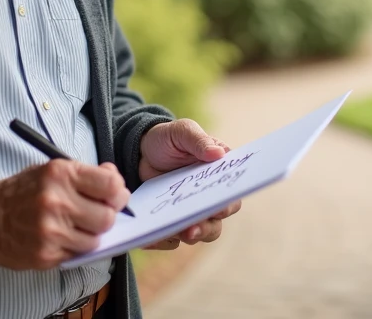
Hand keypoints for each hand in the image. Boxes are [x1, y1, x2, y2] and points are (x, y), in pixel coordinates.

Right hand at [0, 160, 129, 269]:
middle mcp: (55, 200)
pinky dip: (75, 248)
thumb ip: (86, 175)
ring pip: (95, 240)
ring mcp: (50, 230)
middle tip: (97, 214)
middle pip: (107, 217)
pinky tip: (61, 237)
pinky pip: (78, 254)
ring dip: (90, 235)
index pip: (110, 185)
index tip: (114, 196)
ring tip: (75, 226)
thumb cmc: (26, 192)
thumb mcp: (53, 171)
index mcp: (60, 173)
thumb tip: (115, 180)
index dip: (118, 192)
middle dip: (107, 217)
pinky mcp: (46, 253)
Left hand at [138, 120, 242, 247]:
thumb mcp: (182, 132)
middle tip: (194, 227)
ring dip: (195, 235)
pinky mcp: (173, 219)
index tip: (219, 206)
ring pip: (202, 231)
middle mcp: (209, 194)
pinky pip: (175, 236)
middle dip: (208, 225)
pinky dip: (168, 237)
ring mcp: (191, 209)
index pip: (232, 192)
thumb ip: (198, 141)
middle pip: (219, 218)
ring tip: (182, 233)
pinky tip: (158, 235)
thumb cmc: (168, 139)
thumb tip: (218, 154)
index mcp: (218, 172)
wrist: (140, 151)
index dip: (228, 201)